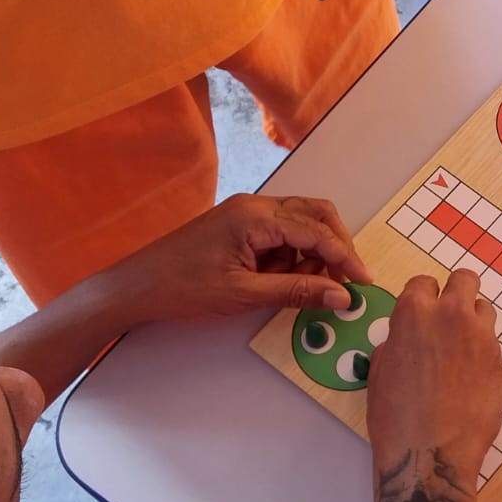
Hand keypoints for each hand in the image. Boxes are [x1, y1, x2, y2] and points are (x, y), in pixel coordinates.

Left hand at [93, 193, 373, 324]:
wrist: (136, 287)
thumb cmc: (184, 289)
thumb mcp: (244, 294)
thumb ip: (297, 291)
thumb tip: (342, 296)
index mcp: (256, 216)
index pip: (317, 231)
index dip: (345, 257)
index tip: (364, 283)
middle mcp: (255, 205)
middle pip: (316, 215)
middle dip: (334, 247)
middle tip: (343, 283)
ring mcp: (247, 214)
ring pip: (301, 224)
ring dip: (312, 254)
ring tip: (302, 286)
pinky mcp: (240, 227)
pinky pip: (281, 234)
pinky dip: (292, 256)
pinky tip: (282, 280)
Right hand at [367, 270, 501, 476]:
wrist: (431, 454)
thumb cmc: (395, 416)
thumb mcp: (381, 371)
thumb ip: (397, 341)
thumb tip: (407, 338)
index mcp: (414, 313)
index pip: (424, 282)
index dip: (422, 297)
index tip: (422, 312)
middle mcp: (452, 315)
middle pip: (465, 279)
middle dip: (456, 292)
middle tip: (449, 316)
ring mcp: (481, 337)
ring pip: (484, 308)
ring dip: (473, 321)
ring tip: (461, 349)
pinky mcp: (500, 361)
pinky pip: (492, 342)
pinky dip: (482, 351)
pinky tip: (470, 377)